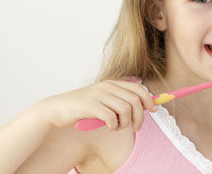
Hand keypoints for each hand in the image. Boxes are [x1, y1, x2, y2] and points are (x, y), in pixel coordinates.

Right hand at [35, 77, 156, 131]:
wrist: (57, 109)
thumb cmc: (82, 108)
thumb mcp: (103, 100)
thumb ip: (119, 100)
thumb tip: (143, 107)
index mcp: (112, 84)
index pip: (138, 89)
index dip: (149, 99)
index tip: (154, 110)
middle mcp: (107, 87)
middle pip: (135, 100)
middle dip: (140, 116)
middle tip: (136, 127)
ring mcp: (98, 95)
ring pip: (126, 110)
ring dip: (126, 123)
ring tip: (118, 127)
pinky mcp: (90, 106)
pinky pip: (111, 117)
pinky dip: (114, 126)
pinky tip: (109, 128)